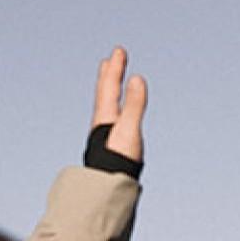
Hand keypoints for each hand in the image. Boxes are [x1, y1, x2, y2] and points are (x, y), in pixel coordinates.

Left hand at [92, 46, 148, 162]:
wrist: (109, 190)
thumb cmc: (118, 161)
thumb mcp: (129, 129)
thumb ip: (134, 105)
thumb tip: (136, 79)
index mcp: (105, 116)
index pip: (110, 86)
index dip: (115, 68)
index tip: (118, 51)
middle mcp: (102, 123)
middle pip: (104, 94)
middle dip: (109, 76)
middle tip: (110, 62)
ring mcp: (105, 135)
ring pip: (105, 107)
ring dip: (109, 92)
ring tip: (111, 85)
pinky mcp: (110, 146)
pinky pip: (111, 119)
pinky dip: (114, 109)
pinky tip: (116, 118)